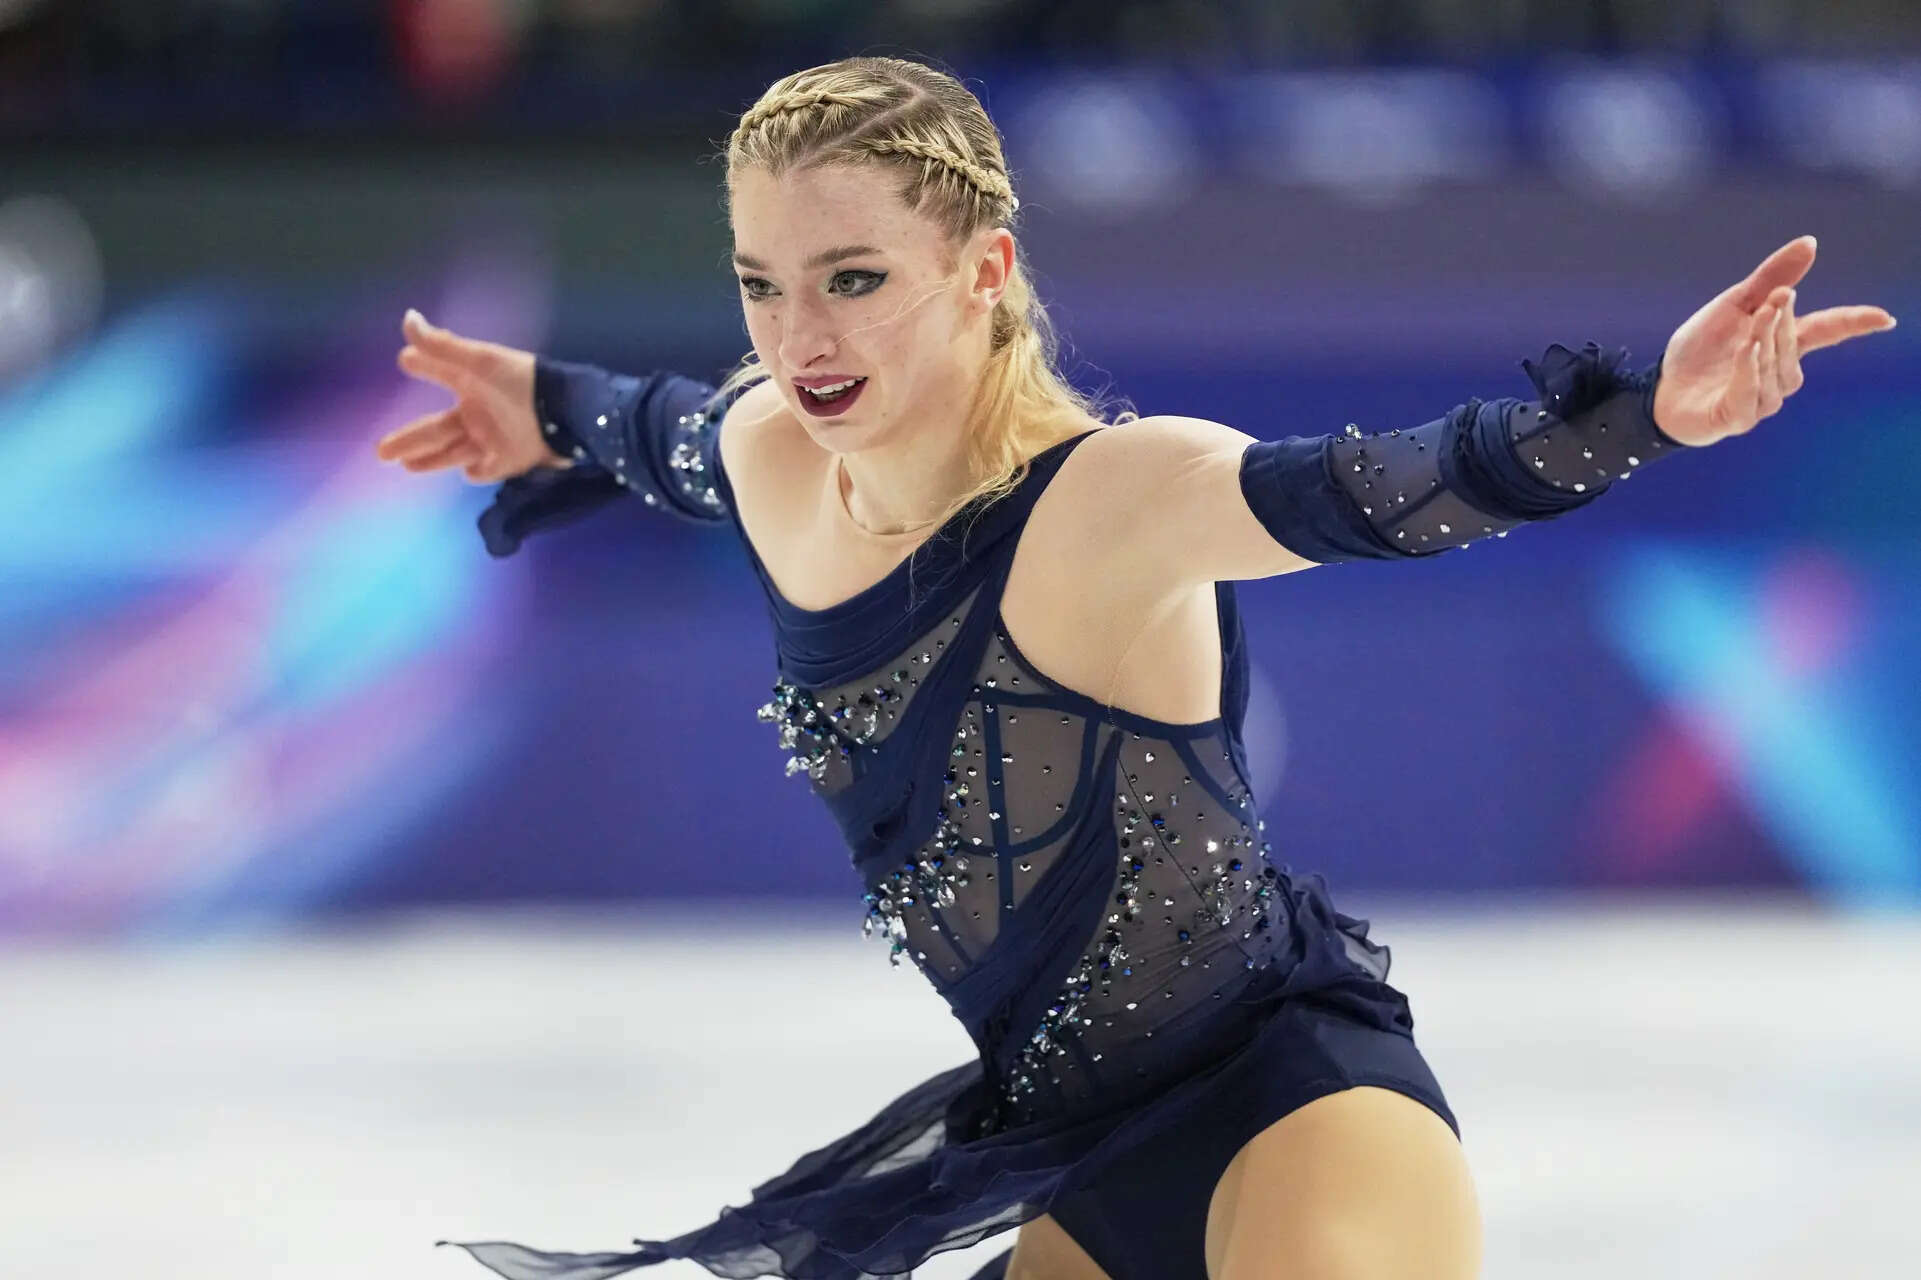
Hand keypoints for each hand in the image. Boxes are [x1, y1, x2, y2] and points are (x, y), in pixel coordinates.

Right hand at [375, 310, 561, 482]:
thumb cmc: (521, 384)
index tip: (405, 360)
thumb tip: (408, 319)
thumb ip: (442, 347)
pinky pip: (487, 469)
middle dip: (409, 439)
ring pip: (453, 452)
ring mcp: (493, 439)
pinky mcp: (508, 461)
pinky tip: (466, 472)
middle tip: (380, 451)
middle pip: (436, 429)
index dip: (424, 365)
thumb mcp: (479, 362)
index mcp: (472, 384)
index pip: (441, 373)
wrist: (564, 414)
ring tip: (403, 464)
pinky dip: (476, 472)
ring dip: (429, 458)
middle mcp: (478, 413)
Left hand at [1652, 235, 1897, 447]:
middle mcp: (1779, 373)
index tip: (1884, 319)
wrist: (1661, 387)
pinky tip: (1744, 351)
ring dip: (1766, 344)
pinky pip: (1752, 394)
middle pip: (1796, 345)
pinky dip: (1749, 370)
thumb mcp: (1733, 304)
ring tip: (1750, 328)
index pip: (1826, 332)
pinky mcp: (1738, 417)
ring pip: (1778, 371)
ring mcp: (1762, 398)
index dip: (1854, 324)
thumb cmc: (1700, 348)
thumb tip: (1810, 243)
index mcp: (1781, 343)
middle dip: (1785, 321)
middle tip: (1774, 299)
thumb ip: (1771, 278)